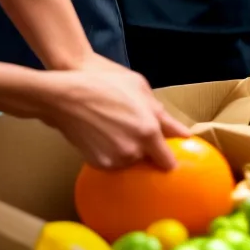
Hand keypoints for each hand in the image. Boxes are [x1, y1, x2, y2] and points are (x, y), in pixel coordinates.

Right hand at [38, 65, 190, 169]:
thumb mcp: (141, 89)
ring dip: (131, 150)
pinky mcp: (97, 164)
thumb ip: (164, 116)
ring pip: (131, 161)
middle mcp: (132, 151)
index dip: (170, 157)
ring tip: (120, 127)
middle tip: (138, 127)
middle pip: (149, 159)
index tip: (170, 152)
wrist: (66, 96)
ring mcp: (113, 159)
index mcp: (147, 131)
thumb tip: (183, 133)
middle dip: (148, 148)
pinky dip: (115, 152)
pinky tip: (107, 134)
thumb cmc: (106, 85)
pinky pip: (115, 162)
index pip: (167, 161)